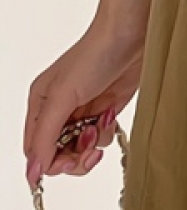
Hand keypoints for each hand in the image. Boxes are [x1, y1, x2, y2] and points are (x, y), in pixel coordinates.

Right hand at [23, 20, 144, 186]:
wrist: (130, 38)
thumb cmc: (93, 57)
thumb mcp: (63, 97)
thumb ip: (46, 136)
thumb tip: (33, 171)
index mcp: (40, 106)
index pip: (36, 150)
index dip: (51, 162)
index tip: (68, 161)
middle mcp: (59, 112)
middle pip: (60, 153)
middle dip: (76, 155)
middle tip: (89, 144)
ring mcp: (84, 112)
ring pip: (83, 148)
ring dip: (94, 142)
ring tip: (100, 122)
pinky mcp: (106, 111)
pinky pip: (102, 137)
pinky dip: (108, 131)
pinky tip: (111, 113)